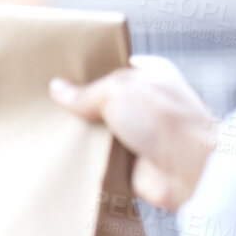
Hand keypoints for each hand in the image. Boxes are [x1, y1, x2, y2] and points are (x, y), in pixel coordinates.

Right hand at [51, 55, 216, 212]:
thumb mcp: (116, 90)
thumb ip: (85, 92)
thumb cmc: (162, 119)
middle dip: (81, 106)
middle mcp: (147, 103)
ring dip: (83, 136)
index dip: (89, 72)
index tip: (60, 75)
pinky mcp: (133, 165)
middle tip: (48, 105)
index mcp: (149, 75)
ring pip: (100, 132)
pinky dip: (87, 160)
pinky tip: (64, 155)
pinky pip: (102, 160)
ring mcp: (140, 135)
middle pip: (104, 102)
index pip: (113, 68)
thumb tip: (57, 89)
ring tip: (49, 130)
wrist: (187, 168)